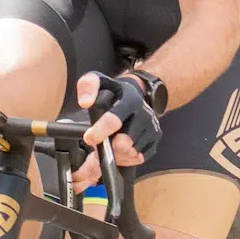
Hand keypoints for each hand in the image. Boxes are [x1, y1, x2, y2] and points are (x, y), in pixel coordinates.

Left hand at [75, 69, 162, 183]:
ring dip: (116, 154)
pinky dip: (125, 158)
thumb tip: (85, 102)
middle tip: (97, 143)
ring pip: (131, 153)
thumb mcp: (98, 80)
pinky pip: (138, 158)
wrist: (140, 93)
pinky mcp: (154, 140)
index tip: (89, 138)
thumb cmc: (116, 91)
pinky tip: (118, 149)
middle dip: (108, 147)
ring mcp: (152, 128)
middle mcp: (145, 115)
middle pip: (125, 143)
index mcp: (130, 100)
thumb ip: (88, 86)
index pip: (115, 119)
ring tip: (108, 144)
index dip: (100, 131)